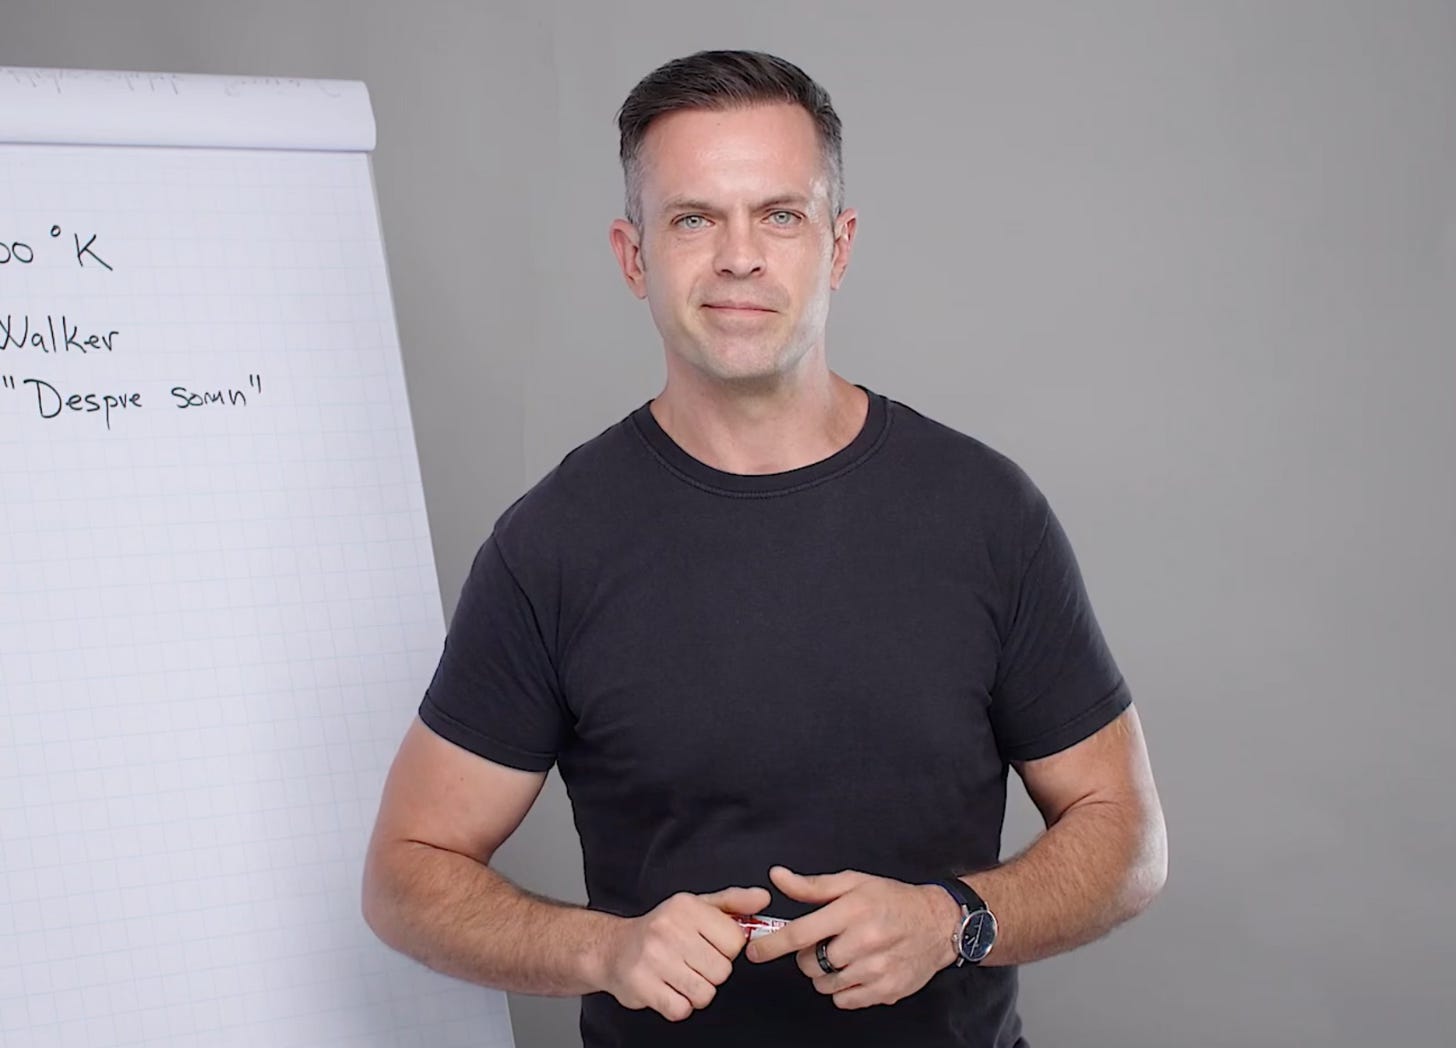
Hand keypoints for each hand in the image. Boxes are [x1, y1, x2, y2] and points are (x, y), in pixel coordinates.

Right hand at [594, 885, 769, 1021]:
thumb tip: (763, 899)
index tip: (709, 945)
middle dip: (711, 972)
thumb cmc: (660, 929)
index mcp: (686, 907)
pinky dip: (678, 1005)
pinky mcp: (642, 986)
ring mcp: (654, 958)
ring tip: (681, 977)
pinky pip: (681, 1009)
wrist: (612, 948)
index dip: (726, 949)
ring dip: (696, 992)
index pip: (735, 941)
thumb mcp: (696, 906)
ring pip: (705, 993)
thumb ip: (733, 902)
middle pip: (722, 970)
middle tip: (692, 962)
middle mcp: (668, 929)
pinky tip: (668, 989)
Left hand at [744, 866, 958, 1008]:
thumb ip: (812, 886)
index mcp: (852, 910)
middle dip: (808, 955)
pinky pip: (845, 1000)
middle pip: (809, 963)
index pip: (800, 933)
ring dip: (826, 973)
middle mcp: (864, 940)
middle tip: (826, 942)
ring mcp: (876, 969)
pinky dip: (844, 989)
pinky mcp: (886, 990)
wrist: (938, 923)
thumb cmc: (893, 899)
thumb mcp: (853, 883)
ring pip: (825, 984)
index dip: (772, 945)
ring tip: (845, 955)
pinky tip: (858, 970)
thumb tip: (777, 877)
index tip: (755, 951)